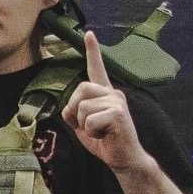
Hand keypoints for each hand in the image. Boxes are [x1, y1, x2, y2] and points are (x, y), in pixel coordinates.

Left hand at [64, 32, 145, 172]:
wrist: (123, 159)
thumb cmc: (104, 141)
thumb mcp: (82, 125)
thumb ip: (74, 112)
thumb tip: (69, 106)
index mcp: (104, 93)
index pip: (96, 69)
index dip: (92, 51)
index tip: (89, 34)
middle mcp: (112, 93)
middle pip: (79, 89)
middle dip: (75, 110)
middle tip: (89, 125)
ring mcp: (117, 101)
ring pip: (82, 107)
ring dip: (84, 125)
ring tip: (99, 131)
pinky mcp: (118, 113)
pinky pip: (90, 121)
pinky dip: (91, 132)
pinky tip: (104, 135)